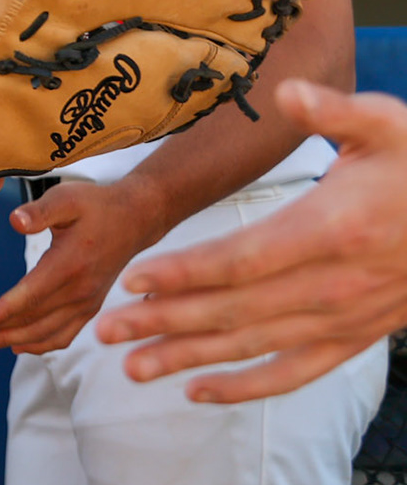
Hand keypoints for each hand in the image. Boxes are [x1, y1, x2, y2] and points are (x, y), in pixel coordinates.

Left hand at [0, 179, 165, 353]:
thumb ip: (39, 210)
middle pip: (33, 318)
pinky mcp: (90, 308)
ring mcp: (87, 304)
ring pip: (45, 332)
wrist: (134, 220)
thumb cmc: (96, 206)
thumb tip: (14, 221)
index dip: (5, 310)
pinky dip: (38, 344)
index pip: (32, 294)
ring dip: (11, 340)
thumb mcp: (67, 198)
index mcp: (70, 264)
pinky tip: (16, 346)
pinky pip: (63, 335)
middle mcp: (80, 291)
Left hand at [97, 80, 406, 402]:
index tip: (133, 280)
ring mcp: (345, 319)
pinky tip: (198, 391)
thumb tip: (288, 93)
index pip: (244, 259)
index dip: (185, 272)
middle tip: (106, 333)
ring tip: (131, 367)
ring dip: (190, 358)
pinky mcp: (355, 338)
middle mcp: (335, 285)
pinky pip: (294, 372)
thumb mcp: (388, 125)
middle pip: (235, 310)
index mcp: (333, 230)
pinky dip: (245, 386)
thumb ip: (333, 111)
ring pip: (254, 346)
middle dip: (165, 322)